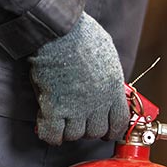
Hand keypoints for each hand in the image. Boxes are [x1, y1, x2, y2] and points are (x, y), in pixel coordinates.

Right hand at [29, 12, 129, 144]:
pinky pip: (53, 134)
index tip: (106, 130)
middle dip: (88, 129)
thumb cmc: (83, 36)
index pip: (119, 122)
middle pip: (96, 132)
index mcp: (113, 89)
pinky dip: (50, 135)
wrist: (60, 31)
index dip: (112, 130)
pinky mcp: (54, 107)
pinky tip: (47, 128)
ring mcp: (76, 107)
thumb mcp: (108, 56)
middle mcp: (98, 102)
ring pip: (75, 135)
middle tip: (80, 121)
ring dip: (68, 131)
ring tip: (62, 121)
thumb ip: (110, 77)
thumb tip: (109, 87)